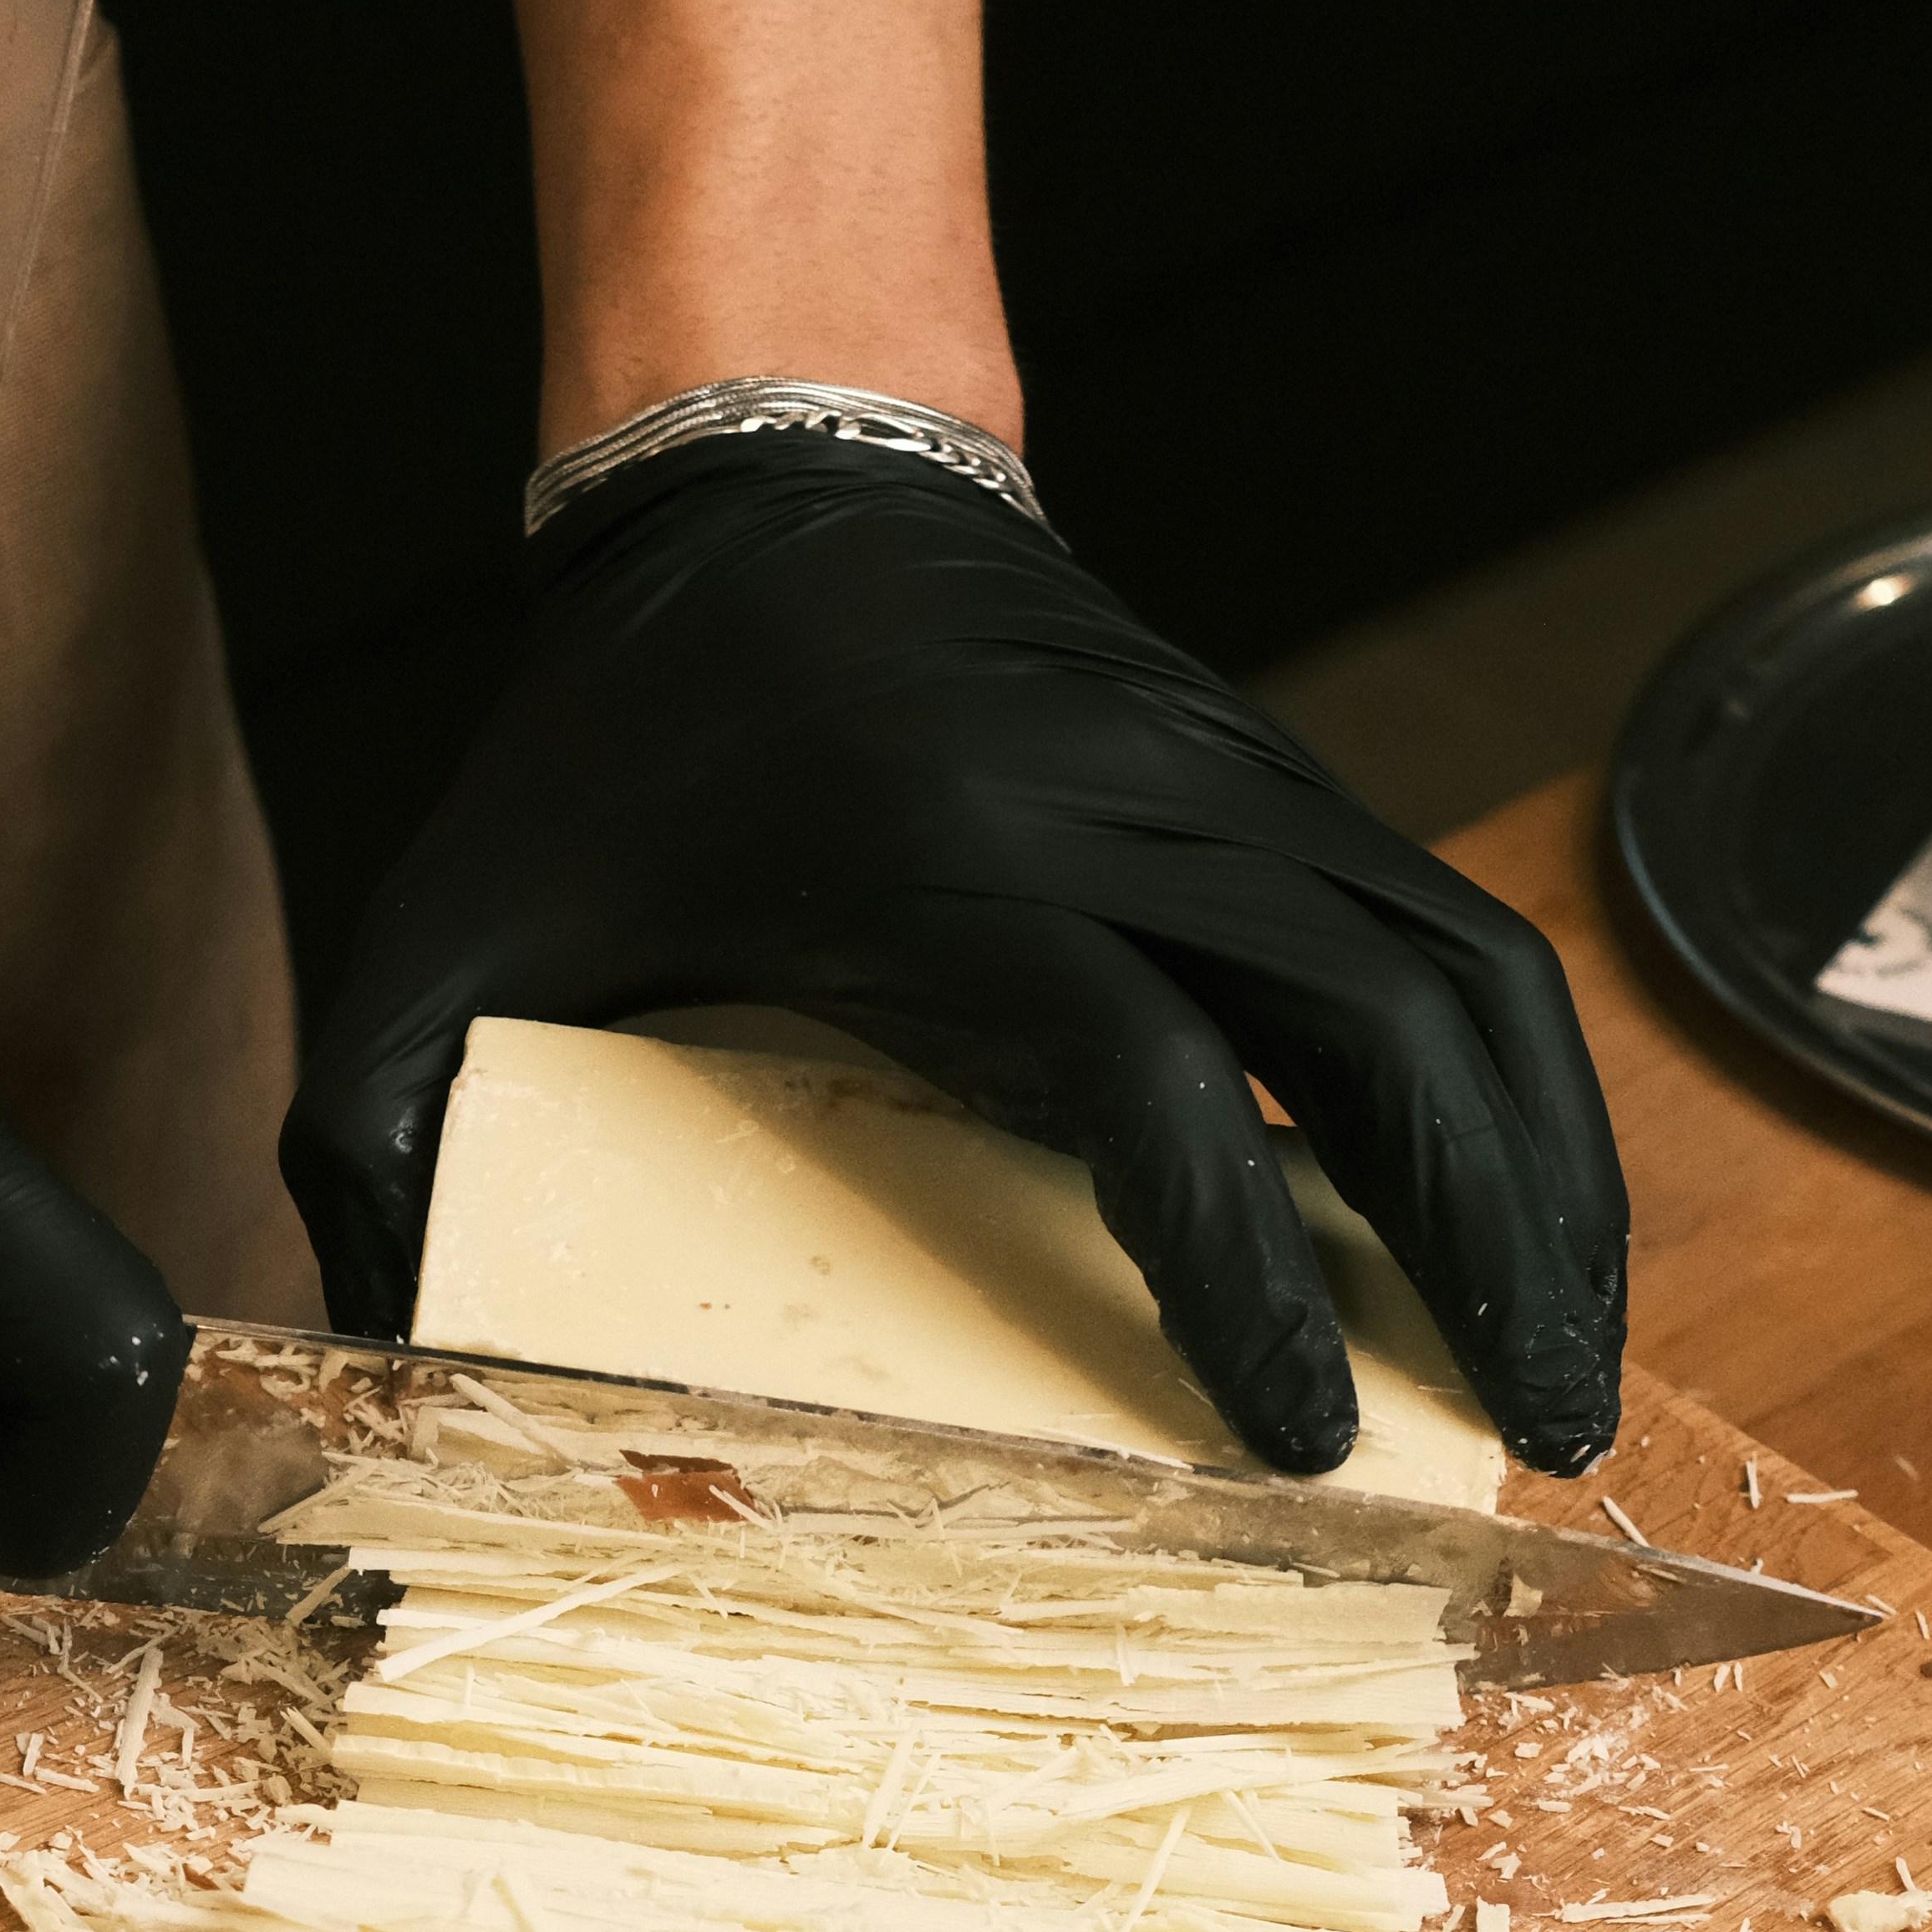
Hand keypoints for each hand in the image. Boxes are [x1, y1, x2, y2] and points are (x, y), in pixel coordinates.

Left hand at [281, 445, 1626, 1474]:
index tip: (1292, 1441)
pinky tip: (1538, 1220)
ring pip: (1472, 979)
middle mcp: (1132, 814)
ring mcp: (1232, 781)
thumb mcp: (443, 924)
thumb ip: (377, 1130)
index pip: (1156, 1081)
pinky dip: (1526, 1091)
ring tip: (1574, 1367)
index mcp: (946, 870)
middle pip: (1392, 1033)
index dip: (1244, 1273)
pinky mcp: (1280, 781)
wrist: (762, 482)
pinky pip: (1459, 936)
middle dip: (1491, 1252)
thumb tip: (358, 1345)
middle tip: (1530, 1449)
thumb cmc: (610, 737)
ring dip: (1552, 1178)